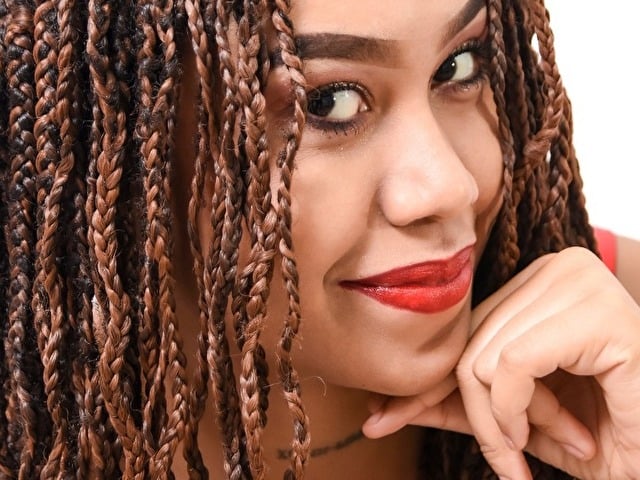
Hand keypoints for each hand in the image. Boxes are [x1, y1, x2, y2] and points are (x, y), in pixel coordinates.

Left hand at [363, 247, 639, 478]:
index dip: (425, 384)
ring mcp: (578, 285)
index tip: (380, 420)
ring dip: (509, 422)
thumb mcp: (514, 416)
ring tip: (554, 445)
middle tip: (511, 462)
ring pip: (483, 359)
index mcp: (536, 284)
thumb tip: (383, 409)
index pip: (462, 332)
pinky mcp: (598, 315)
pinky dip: (517, 411)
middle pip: (466, 346)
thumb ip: (457, 404)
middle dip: (480, 417)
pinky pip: (513, 364)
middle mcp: (555, 270)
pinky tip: (562, 439)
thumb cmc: (604, 430)